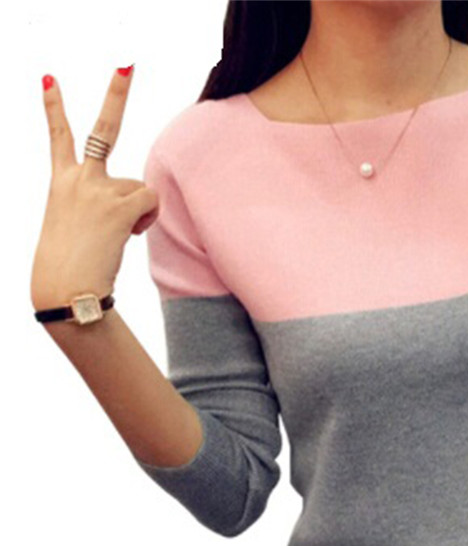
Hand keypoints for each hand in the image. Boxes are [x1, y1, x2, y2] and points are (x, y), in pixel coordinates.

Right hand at [31, 66, 158, 310]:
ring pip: (140, 187)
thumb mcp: (77, 228)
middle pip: (104, 129)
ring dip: (138, 211)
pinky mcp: (117, 205)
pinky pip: (150, 200)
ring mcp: (97, 189)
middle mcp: (77, 179)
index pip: (58, 137)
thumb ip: (100, 207)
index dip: (53, 108)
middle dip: (116, 93)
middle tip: (126, 65)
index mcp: (61, 183)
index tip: (48, 79)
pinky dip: (147, 217)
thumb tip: (135, 206)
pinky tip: (128, 233)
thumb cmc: (72, 267)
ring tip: (117, 234)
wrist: (65, 289)